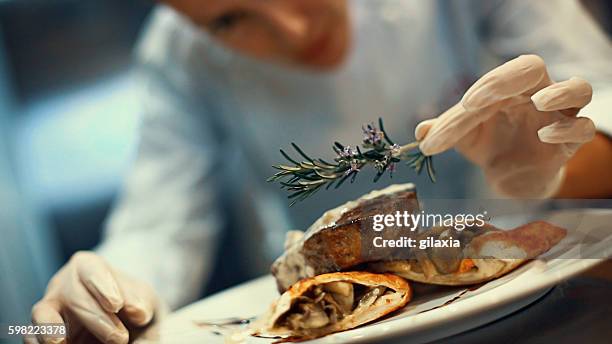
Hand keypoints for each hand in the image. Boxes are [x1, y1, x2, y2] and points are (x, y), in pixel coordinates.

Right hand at [29, 252, 157, 343]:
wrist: (128, 330)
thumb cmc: (134, 309)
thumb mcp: (144, 301)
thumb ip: (142, 303)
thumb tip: (138, 312)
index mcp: (89, 267)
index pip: (90, 269)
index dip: (101, 285)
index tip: (117, 304)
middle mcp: (65, 285)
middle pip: (73, 296)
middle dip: (97, 318)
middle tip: (120, 338)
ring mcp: (49, 309)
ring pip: (42, 314)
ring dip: (52, 329)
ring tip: (61, 343)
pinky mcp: (41, 334)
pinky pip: (32, 337)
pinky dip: (40, 341)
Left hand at [416, 55, 595, 197]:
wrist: (510, 178)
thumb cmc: (489, 146)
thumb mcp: (464, 138)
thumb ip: (444, 131)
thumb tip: (420, 131)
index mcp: (509, 89)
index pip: (499, 77)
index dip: (484, 86)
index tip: (464, 107)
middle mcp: (536, 95)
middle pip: (533, 68)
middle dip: (507, 78)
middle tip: (477, 101)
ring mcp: (558, 117)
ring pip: (579, 89)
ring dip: (560, 92)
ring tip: (538, 102)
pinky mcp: (570, 144)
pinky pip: (584, 128)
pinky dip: (568, 129)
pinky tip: (545, 135)